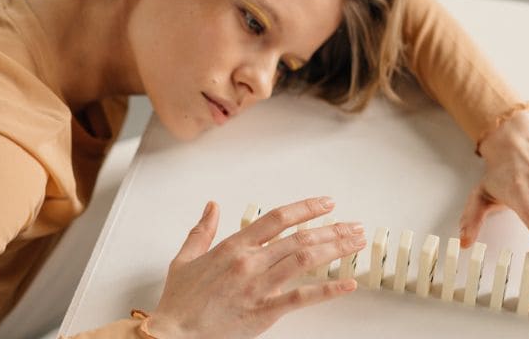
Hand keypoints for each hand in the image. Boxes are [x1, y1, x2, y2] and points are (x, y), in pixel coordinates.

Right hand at [147, 197, 365, 338]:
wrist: (173, 335)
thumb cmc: (180, 302)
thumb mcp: (185, 258)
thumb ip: (202, 230)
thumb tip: (212, 206)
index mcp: (234, 247)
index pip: (277, 218)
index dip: (306, 208)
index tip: (326, 204)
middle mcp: (250, 262)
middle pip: (300, 238)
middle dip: (331, 229)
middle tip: (352, 224)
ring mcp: (259, 286)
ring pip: (305, 260)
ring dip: (334, 249)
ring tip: (354, 242)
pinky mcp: (264, 311)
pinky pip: (301, 297)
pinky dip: (327, 290)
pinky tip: (347, 284)